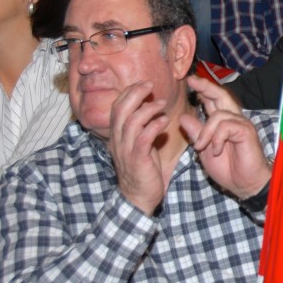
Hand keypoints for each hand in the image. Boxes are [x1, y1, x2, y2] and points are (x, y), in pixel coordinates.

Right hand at [109, 81, 170, 215]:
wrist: (138, 197)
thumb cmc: (143, 170)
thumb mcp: (140, 145)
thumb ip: (143, 128)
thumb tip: (152, 110)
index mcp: (117, 135)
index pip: (117, 107)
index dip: (128, 93)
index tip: (143, 84)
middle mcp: (118, 140)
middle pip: (120, 109)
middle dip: (134, 94)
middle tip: (149, 85)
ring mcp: (126, 150)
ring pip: (131, 121)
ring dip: (147, 109)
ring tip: (161, 103)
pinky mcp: (138, 159)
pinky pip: (143, 138)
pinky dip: (153, 126)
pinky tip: (164, 121)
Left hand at [179, 75, 270, 199]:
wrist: (243, 184)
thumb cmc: (227, 169)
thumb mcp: (204, 150)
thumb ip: (196, 133)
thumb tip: (183, 117)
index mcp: (223, 123)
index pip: (213, 101)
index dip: (203, 90)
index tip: (190, 81)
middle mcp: (234, 120)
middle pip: (220, 96)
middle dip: (206, 87)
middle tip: (192, 81)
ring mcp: (241, 125)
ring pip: (219, 115)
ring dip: (205, 132)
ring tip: (201, 147)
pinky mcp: (246, 132)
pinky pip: (226, 126)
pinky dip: (217, 139)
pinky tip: (216, 150)